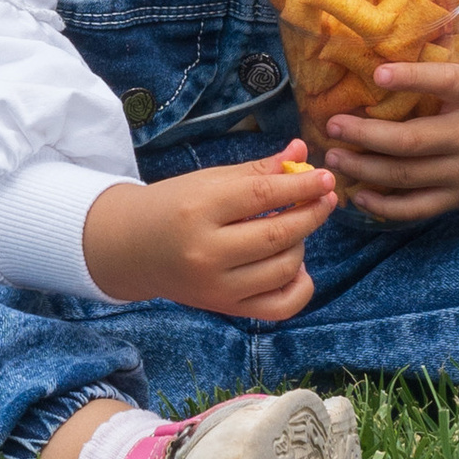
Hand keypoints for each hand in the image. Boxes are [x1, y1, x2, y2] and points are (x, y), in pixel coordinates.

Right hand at [80, 143, 333, 320]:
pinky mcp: (226, 309)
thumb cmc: (172, 205)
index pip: (263, 196)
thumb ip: (258, 170)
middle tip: (326, 197)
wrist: (132, 249)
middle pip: (278, 236)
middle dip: (311, 214)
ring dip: (302, 244)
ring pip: (284, 269)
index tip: (327, 176)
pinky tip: (295, 265)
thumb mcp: (209, 180)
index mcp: (200, 210)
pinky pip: (279, 306)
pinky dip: (300, 286)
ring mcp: (217, 287)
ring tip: (294, 227)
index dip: (302, 185)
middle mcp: (208, 253)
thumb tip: (302, 150)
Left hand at [323, 19, 458, 229]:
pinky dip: (387, 207)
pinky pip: (419, 208)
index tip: (377, 74)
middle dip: (368, 135)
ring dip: (366, 169)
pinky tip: (358, 196)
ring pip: (409, 176)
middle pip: (414, 141)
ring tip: (333, 156)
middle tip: (332, 123)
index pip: (445, 84)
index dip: (411, 79)